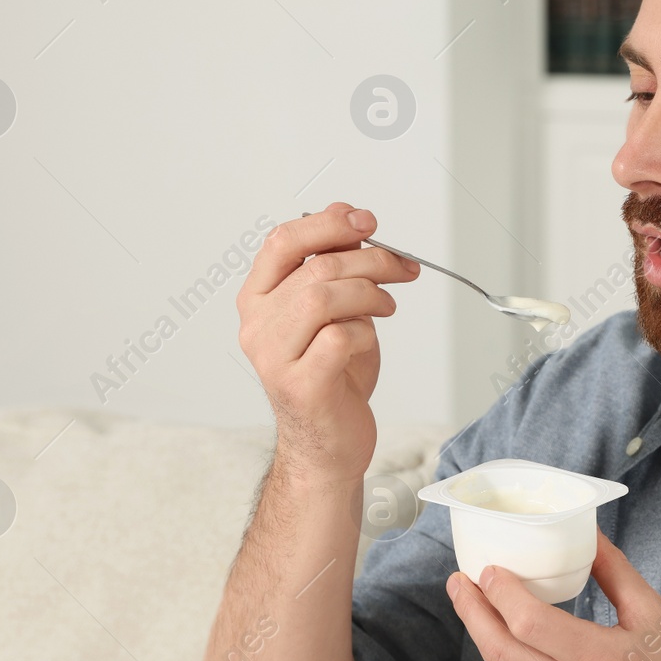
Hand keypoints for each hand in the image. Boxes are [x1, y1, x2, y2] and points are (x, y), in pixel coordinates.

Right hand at [237, 202, 419, 481]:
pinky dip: (365, 331)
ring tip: (387, 305)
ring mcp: (274, 357)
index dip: (327, 223)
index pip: (282, 242)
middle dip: (370, 259)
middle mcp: (257, 326)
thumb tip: (352, 219)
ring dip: (369, 293)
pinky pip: (338, 337)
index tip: (366, 221)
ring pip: (322, 297)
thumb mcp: (335, 310)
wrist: (329, 441)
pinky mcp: (301, 385)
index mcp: (258, 299)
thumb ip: (335, 267)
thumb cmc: (333, 374)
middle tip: (402, 267)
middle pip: (315, 267)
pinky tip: (369, 340)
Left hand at [446, 527, 660, 660]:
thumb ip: (616, 572)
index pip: (529, 622)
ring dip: (490, 637)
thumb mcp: (658, 618)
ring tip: (483, 607)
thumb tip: (588, 534)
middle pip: (500, 650)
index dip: (499, 591)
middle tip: (459, 583)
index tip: (489, 568)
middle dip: (471, 611)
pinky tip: (517, 648)